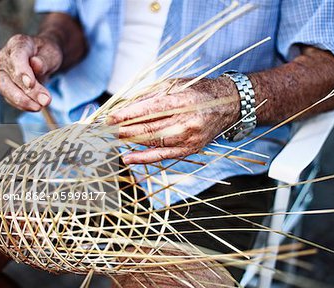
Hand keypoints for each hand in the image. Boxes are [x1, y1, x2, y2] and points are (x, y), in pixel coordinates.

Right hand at [0, 34, 62, 110]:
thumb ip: (44, 60)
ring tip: (40, 106)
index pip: (17, 58)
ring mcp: (3, 72)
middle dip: (28, 91)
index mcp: (17, 44)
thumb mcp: (51, 53)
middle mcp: (5, 57)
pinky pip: (10, 98)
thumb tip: (36, 64)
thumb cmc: (46, 54)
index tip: (31, 84)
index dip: (22, 71)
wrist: (43, 59)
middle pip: (11, 76)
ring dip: (23, 101)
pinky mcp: (6, 86)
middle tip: (45, 100)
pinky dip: (23, 105)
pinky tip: (35, 107)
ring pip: (6, 89)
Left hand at [107, 78, 239, 163]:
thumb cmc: (197, 92)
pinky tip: (127, 157)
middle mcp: (187, 123)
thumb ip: (149, 95)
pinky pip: (162, 156)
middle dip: (124, 128)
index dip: (128, 115)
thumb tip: (124, 106)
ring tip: (113, 136)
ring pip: (152, 142)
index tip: (111, 117)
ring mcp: (189, 139)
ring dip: (130, 140)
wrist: (226, 106)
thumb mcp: (174, 84)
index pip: (150, 110)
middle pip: (148, 128)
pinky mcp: (189, 150)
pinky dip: (143, 158)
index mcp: (184, 102)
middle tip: (107, 127)